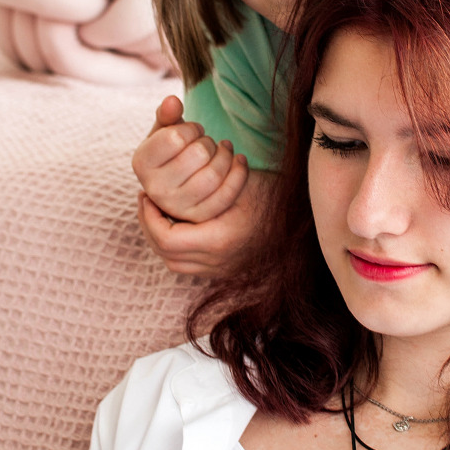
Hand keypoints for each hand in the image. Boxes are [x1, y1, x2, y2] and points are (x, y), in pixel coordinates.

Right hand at [132, 95, 248, 222]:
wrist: (180, 181)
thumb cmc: (172, 150)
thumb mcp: (165, 130)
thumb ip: (167, 114)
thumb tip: (172, 101)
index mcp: (142, 163)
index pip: (176, 138)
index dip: (192, 129)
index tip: (194, 131)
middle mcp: (155, 188)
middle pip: (198, 154)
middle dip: (208, 142)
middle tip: (207, 143)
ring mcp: (177, 206)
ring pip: (214, 175)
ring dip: (225, 155)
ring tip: (224, 149)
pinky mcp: (199, 216)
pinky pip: (227, 194)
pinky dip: (239, 172)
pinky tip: (239, 159)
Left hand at [137, 170, 272, 274]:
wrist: (302, 218)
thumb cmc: (271, 193)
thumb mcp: (237, 182)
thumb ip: (202, 185)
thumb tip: (167, 178)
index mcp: (219, 240)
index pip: (167, 239)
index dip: (150, 218)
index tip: (147, 195)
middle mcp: (218, 262)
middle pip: (166, 255)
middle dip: (150, 226)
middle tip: (147, 202)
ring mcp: (222, 270)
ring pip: (174, 263)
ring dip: (161, 238)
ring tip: (158, 212)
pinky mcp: (225, 271)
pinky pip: (189, 265)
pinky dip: (176, 246)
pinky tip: (178, 224)